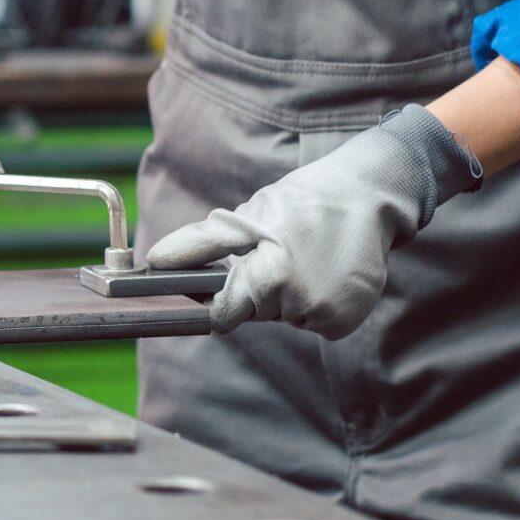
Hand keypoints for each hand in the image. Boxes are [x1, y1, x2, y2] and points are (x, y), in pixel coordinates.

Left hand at [145, 105, 480, 337]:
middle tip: (279, 255)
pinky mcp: (344, 322)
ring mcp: (325, 315)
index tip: (230, 281)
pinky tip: (326, 273)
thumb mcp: (246, 217)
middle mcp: (297, 301)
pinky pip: (313, 323)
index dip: (220, 300)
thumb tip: (154, 261)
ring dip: (288, 297)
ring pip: (285, 318)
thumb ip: (200, 244)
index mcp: (267, 275)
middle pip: (255, 315)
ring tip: (306, 259)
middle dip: (258, 292)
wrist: (365, 196)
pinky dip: (315, 304)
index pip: (223, 315)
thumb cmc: (297, 204)